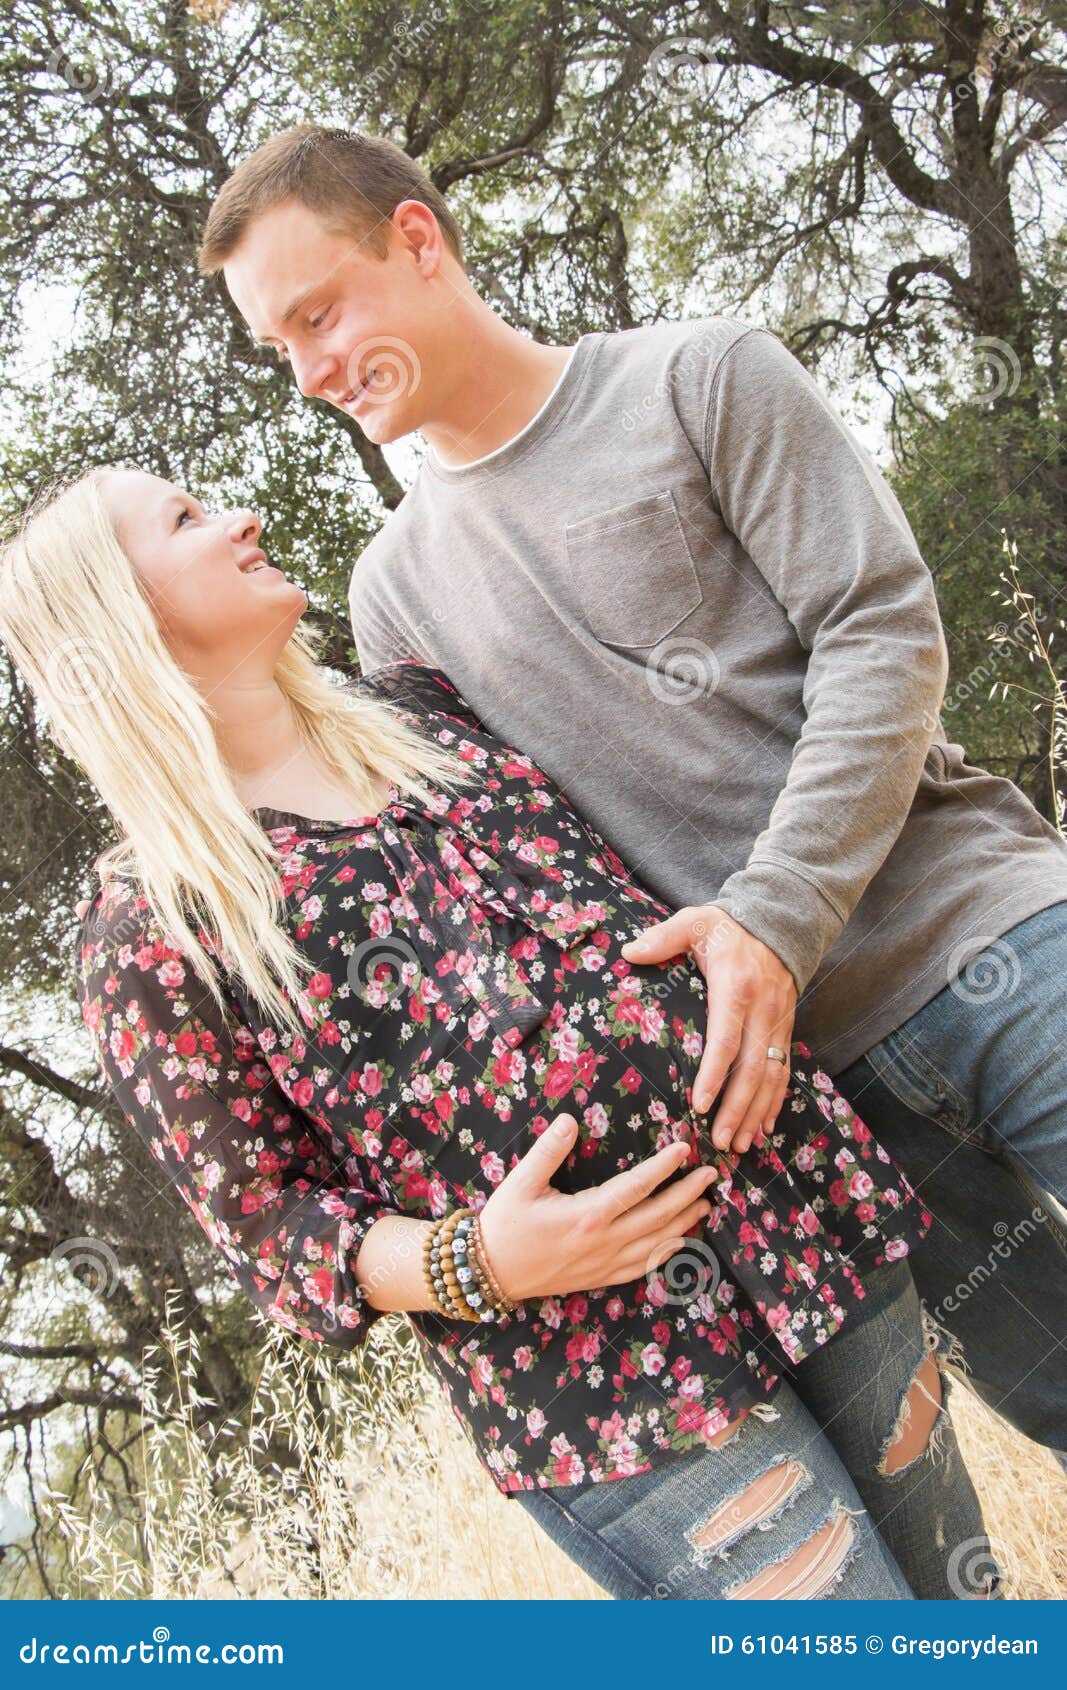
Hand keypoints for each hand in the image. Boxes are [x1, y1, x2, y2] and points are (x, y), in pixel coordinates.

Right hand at [477, 1113, 717, 1302]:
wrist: (490, 1272)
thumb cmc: (505, 1224)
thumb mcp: (521, 1182)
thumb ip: (548, 1150)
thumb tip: (570, 1119)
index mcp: (587, 1215)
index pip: (635, 1187)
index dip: (663, 1167)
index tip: (684, 1149)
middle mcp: (603, 1242)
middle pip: (657, 1216)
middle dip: (688, 1194)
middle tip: (712, 1175)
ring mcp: (604, 1263)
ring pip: (655, 1243)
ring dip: (684, 1223)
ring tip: (706, 1205)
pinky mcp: (600, 1278)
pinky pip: (642, 1267)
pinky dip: (665, 1253)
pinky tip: (679, 1242)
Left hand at [620, 906, 797, 1154]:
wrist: (778, 921)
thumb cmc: (727, 927)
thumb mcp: (694, 922)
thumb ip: (663, 937)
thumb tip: (629, 953)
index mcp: (735, 987)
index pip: (726, 1039)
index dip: (714, 1074)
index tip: (699, 1104)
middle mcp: (763, 1010)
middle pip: (753, 1068)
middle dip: (737, 1108)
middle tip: (720, 1141)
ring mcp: (778, 1021)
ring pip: (772, 1076)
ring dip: (757, 1113)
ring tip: (740, 1144)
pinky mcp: (786, 1027)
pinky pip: (784, 1070)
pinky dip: (775, 1101)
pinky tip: (764, 1127)